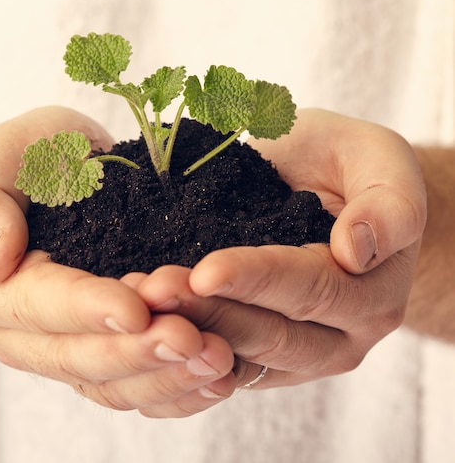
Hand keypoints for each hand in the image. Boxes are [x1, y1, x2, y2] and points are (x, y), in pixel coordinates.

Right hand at [0, 106, 234, 416]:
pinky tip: (216, 380)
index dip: (88, 309)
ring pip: (108, 384)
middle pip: (77, 357)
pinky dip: (172, 388)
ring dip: (163, 378)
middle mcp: (19, 332)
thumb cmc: (20, 164)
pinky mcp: (95, 353)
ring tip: (216, 361)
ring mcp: (59, 348)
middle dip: (136, 352)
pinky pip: (130, 386)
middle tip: (193, 341)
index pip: (39, 306)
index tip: (136, 308)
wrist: (36, 184)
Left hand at [130, 109, 426, 387]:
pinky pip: (219, 362)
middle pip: (269, 334)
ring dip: (184, 333)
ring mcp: (296, 353)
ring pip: (237, 357)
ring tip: (135, 304)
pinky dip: (180, 346)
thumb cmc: (349, 166)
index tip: (204, 270)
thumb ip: (388, 204)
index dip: (256, 280)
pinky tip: (140, 322)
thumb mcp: (381, 162)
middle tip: (150, 289)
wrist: (329, 189)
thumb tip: (356, 250)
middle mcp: (338, 336)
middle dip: (207, 311)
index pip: (310, 289)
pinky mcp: (258, 355)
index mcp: (371, 292)